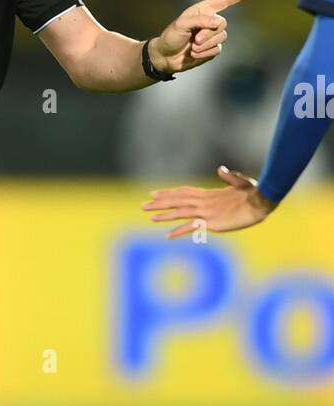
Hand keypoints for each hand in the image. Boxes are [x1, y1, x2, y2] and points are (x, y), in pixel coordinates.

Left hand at [142, 164, 276, 237]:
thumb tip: (221, 169)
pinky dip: (178, 231)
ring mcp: (206, 212)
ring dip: (164, 214)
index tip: (155, 194)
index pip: (183, 192)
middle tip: (144, 204)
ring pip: (180, 212)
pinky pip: (191, 227)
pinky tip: (167, 235)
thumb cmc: (255, 193)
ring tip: (150, 216)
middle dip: (159, 202)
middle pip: (177, 200)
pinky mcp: (211, 223)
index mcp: (209, 194)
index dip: (168, 193)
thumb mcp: (240, 183)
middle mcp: (204, 201)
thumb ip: (229, 178)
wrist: (261, 202)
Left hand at [147, 0, 256, 75]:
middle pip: (222, 24)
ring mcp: (212, 36)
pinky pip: (217, 50)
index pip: (225, 1)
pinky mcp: (212, 49)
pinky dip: (205, 53)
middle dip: (209, 33)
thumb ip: (200, 20)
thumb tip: (218, 23)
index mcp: (203, 10)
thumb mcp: (182, 24)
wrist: (166, 57)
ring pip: (221, 38)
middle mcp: (210, 21)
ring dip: (205, 45)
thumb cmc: (171, 36)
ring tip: (192, 47)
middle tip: (195, 40)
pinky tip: (194, 54)